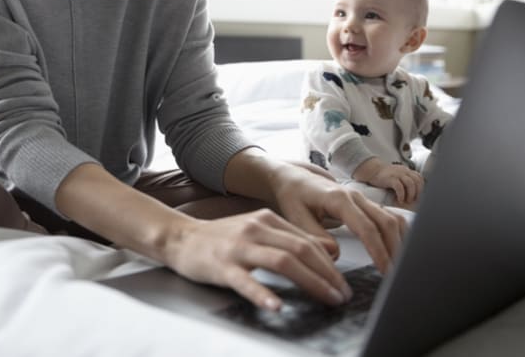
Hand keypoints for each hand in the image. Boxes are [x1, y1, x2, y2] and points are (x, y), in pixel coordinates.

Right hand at [164, 208, 353, 310]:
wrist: (181, 237)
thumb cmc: (221, 238)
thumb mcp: (257, 230)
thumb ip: (287, 238)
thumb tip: (325, 252)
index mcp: (267, 219)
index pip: (307, 241)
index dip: (330, 264)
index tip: (343, 284)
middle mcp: (256, 228)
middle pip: (300, 250)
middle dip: (327, 275)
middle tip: (342, 295)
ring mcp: (239, 247)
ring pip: (282, 261)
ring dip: (310, 282)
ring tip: (326, 299)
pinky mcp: (222, 265)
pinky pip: (246, 281)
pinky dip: (263, 293)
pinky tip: (276, 306)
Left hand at [224, 150, 407, 277]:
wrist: (292, 178)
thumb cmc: (293, 196)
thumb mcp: (296, 217)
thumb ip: (314, 236)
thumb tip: (334, 254)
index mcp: (338, 199)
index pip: (366, 227)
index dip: (378, 251)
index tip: (385, 271)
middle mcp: (355, 196)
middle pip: (386, 223)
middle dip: (395, 250)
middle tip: (397, 275)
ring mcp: (362, 198)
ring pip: (392, 218)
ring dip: (400, 241)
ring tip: (401, 266)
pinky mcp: (364, 203)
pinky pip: (389, 216)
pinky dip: (399, 233)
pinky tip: (400, 250)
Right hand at [354, 158, 423, 205]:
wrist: (371, 170)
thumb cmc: (385, 177)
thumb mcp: (398, 176)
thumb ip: (406, 182)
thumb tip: (415, 196)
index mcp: (407, 171)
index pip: (420, 178)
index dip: (421, 189)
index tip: (418, 197)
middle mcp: (404, 171)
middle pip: (417, 181)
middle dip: (417, 193)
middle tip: (413, 201)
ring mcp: (397, 174)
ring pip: (410, 183)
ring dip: (410, 194)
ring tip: (406, 201)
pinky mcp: (390, 178)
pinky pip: (399, 187)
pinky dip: (401, 195)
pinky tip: (399, 200)